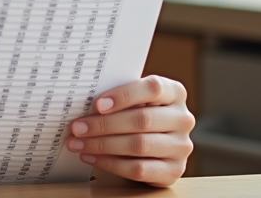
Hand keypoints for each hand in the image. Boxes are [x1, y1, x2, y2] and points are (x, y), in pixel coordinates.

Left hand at [65, 75, 193, 187]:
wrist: (153, 147)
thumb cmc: (137, 115)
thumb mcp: (133, 101)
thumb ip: (118, 98)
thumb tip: (82, 103)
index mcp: (175, 93)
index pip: (153, 88)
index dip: (124, 95)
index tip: (98, 104)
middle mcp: (183, 119)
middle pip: (142, 119)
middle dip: (104, 124)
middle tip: (78, 128)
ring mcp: (181, 146)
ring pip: (139, 145)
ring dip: (103, 145)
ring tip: (79, 144)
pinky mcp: (174, 171)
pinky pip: (139, 169)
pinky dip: (110, 163)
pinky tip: (91, 157)